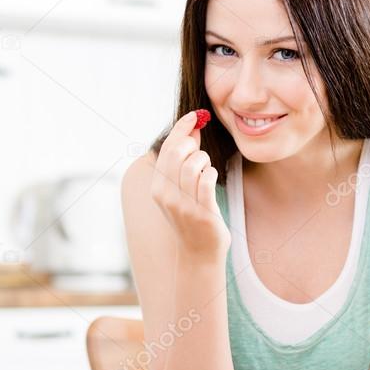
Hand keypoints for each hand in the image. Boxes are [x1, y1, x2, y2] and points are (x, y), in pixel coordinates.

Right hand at [150, 110, 230, 259]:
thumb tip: (193, 131)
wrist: (199, 253)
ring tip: (208, 169)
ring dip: (205, 161)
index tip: (195, 115)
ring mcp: (183, 205)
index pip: (166, 148)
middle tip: (200, 154)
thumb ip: (184, 161)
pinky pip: (208, 181)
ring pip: (194, 165)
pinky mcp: (202, 213)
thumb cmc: (192, 218)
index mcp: (157, 187)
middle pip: (178, 153)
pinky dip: (212, 174)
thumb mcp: (180, 189)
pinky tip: (212, 178)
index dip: (182, 128)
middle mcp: (166, 195)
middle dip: (194, 146)